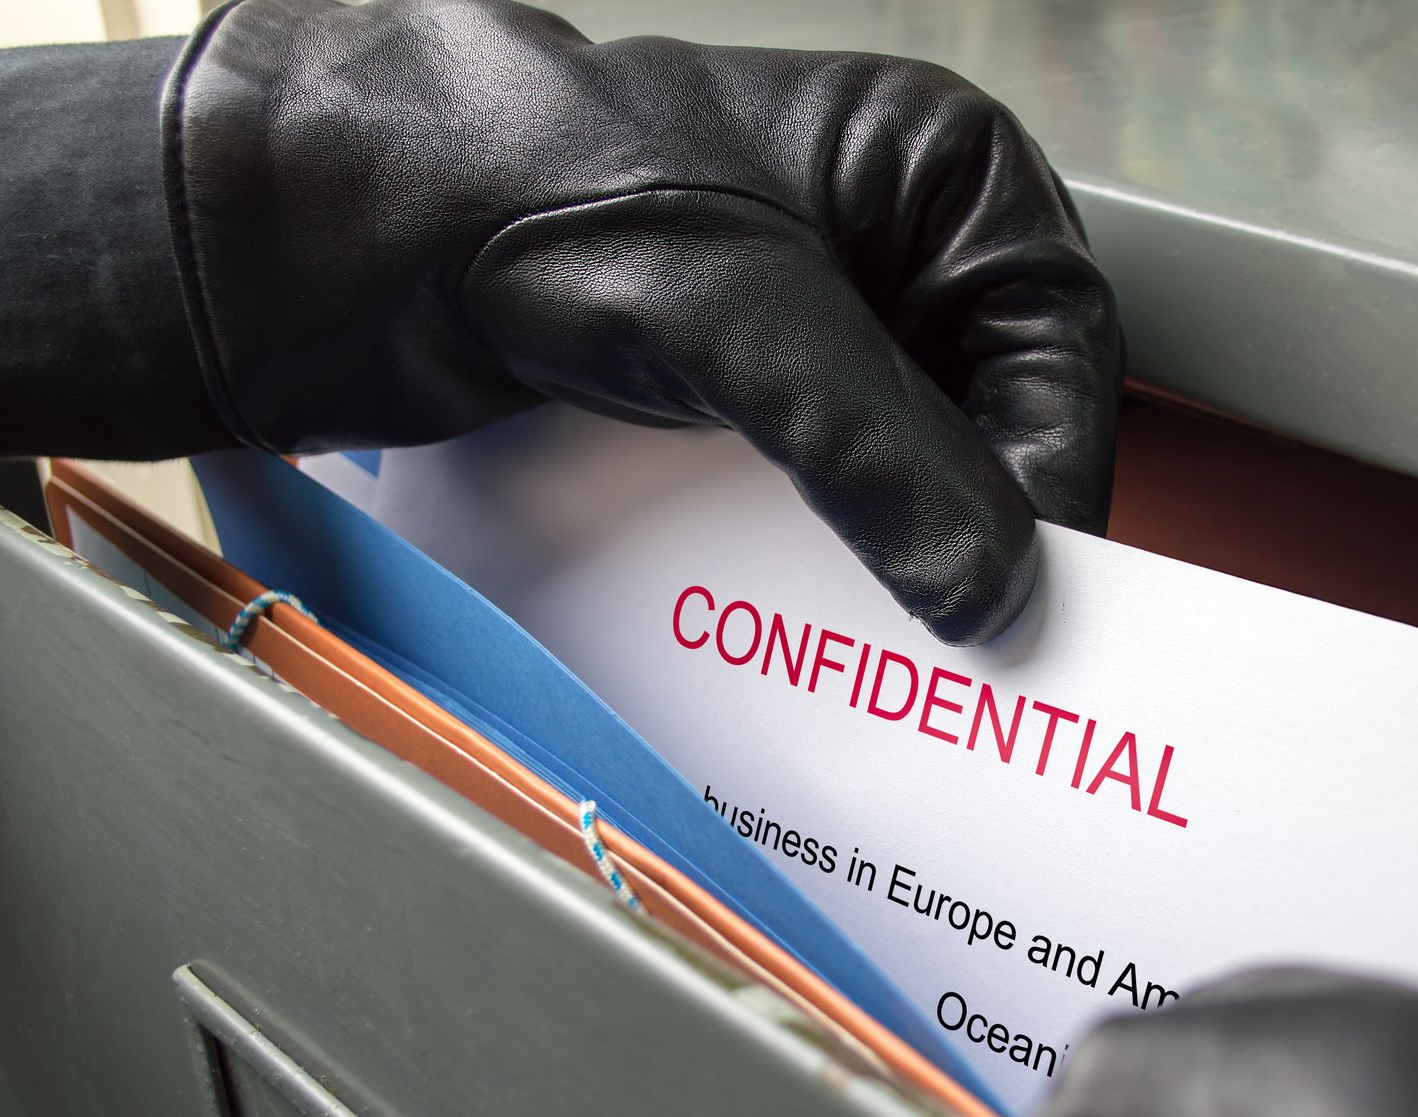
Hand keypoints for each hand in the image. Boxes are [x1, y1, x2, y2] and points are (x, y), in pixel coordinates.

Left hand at [167, 0, 1120, 644]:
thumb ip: (879, 455)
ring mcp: (821, 323)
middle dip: (980, 526)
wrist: (355, 226)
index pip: (1062, 345)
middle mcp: (893, 244)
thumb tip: (991, 587)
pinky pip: (830, 494)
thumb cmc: (536, 186)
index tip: (1025, 590)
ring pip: (915, 466)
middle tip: (966, 641)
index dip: (1054, 473)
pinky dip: (828, 561)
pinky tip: (810, 617)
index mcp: (936, 170)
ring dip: (902, 558)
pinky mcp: (749, 393)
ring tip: (887, 646)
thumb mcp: (742, 316)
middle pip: (998, 414)